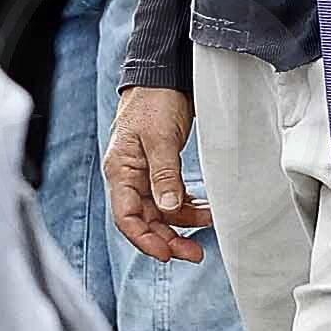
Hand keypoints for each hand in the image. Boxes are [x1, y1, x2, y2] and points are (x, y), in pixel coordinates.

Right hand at [106, 86, 211, 263]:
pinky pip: (173, 195)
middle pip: (145, 219)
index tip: (167, 254)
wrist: (163, 77)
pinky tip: (206, 209)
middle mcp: (129, 176)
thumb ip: (164, 173)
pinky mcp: (162, 167)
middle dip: (168, 238)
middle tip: (195, 253)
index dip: (145, 240)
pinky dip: (189, 205)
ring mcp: (145, 173)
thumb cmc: (154, 101)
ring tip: (211, 225)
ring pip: (161, 210)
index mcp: (120, 170)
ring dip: (184, 222)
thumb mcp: (159, 138)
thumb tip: (170, 208)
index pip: (127, 217)